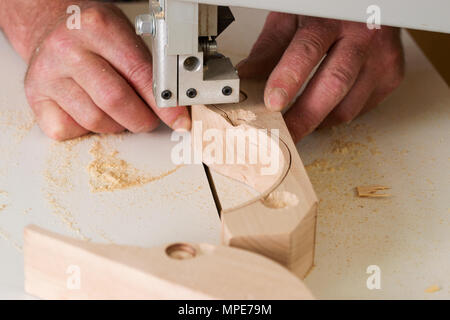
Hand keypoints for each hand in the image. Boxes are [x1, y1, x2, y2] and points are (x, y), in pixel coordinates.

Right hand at [23, 2, 189, 139]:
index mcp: (98, 27)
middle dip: (141, 119)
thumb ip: (148, 69)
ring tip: (117, 111)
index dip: (164, 104)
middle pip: (115, 101)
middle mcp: (68, 48)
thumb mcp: (125, 37)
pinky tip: (89, 111)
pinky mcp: (35, 97)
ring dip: (115, 125)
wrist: (51, 29)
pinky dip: (86, 130)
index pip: (140, 73)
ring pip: (95, 121)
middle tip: (147, 119)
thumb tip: (173, 106)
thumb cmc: (93, 37)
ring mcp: (47, 74)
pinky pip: (69, 130)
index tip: (178, 120)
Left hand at [238, 14, 404, 141]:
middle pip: (333, 85)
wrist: (370, 6)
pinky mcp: (391, 77)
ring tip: (298, 123)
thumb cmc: (328, 11)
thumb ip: (269, 48)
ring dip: (319, 121)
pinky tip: (323, 110)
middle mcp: (363, 37)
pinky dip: (337, 116)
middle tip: (283, 134)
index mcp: (333, 19)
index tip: (272, 102)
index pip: (308, 49)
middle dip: (304, 116)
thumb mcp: (293, 19)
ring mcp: (381, 59)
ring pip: (348, 106)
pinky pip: (360, 110)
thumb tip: (246, 77)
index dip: (289, 78)